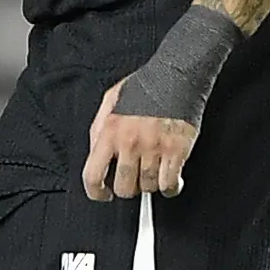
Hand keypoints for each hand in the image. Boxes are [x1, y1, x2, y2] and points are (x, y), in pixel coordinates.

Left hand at [83, 80, 197, 201]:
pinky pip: (169, 184)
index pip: (93, 175)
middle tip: (134, 179)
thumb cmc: (145, 86)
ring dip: (150, 184)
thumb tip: (95, 153)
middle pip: (124, 188)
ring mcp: (154, 148)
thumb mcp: (110, 101)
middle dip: (128, 188)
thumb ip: (99, 128)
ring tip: (153, 171)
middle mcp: (130, 142)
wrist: (177, 75)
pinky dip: (170, 187)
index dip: (96, 192)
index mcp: (110, 130)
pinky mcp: (176, 151)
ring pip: (148, 187)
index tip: (103, 194)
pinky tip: (170, 180)